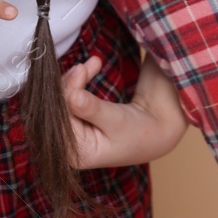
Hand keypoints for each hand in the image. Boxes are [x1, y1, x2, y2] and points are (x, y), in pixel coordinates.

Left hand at [64, 56, 187, 168]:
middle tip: (85, 65)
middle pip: (59, 108)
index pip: (61, 120)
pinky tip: (89, 68)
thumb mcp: (117, 120)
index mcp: (77, 154)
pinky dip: (79, 80)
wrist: (158, 129)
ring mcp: (72, 132)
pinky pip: (70, 96)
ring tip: (92, 63)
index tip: (80, 71)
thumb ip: (93, 109)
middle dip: (71, 83)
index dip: (67, 93)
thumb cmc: (140, 132)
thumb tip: (72, 96)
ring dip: (76, 79)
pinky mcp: (77, 118)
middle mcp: (69, 146)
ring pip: (63, 99)